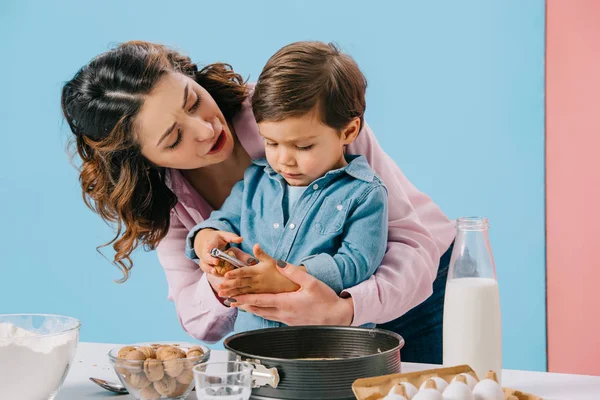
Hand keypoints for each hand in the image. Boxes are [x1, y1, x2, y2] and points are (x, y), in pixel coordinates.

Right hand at [194, 229, 244, 275]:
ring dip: (209, 268)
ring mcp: (204, 258)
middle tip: (217, 262)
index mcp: (210, 242)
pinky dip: (210, 272)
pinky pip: (205, 269)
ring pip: (204, 264)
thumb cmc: (217, 239)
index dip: (210, 247)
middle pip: (206, 256)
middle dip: (210, 259)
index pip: (209, 244)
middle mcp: (205, 251)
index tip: (211, 249)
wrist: (205, 241)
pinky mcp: (204, 264)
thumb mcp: (224, 236)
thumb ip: (232, 237)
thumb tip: (241, 239)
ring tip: (215, 272)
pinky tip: (218, 275)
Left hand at [217, 244, 299, 296]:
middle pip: (240, 283)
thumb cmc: (279, 271)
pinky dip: (239, 301)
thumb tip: (255, 245)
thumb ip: (261, 254)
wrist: (289, 284)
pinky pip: (247, 299)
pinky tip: (231, 303)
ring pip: (242, 292)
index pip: (244, 272)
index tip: (226, 274)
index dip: (235, 273)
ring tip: (221, 294)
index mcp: (257, 271)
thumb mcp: (271, 260)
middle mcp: (256, 281)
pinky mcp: (258, 296)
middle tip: (218, 287)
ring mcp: (257, 290)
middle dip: (229, 285)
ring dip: (231, 293)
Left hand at [230, 261, 354, 325]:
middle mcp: (283, 313)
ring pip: (264, 315)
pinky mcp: (291, 323)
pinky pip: (272, 317)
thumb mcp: (311, 282)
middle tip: (230, 301)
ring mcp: (287, 320)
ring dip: (251, 309)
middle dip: (243, 304)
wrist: (337, 319)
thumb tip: (278, 262)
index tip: (233, 296)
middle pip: (258, 309)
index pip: (260, 300)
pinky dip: (262, 313)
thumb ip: (293, 272)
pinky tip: (261, 310)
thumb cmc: (326, 300)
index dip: (245, 298)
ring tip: (241, 305)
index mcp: (286, 303)